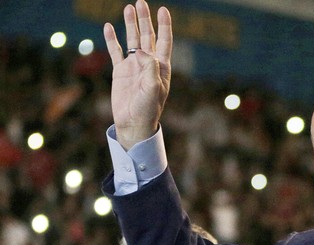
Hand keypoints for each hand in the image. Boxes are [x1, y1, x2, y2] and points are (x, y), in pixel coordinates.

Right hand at [102, 0, 172, 148]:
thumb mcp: (153, 89)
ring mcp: (134, 66)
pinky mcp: (120, 71)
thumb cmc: (148, 109)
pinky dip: (112, 39)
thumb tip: (141, 50)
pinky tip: (108, 26)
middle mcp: (148, 63)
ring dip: (131, 24)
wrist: (133, 123)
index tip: (163, 10)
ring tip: (128, 8)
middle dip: (145, 19)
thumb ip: (150, 68)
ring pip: (132, 40)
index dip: (164, 25)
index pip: (165, 41)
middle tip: (140, 2)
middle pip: (148, 36)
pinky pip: (116, 51)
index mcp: (161, 67)